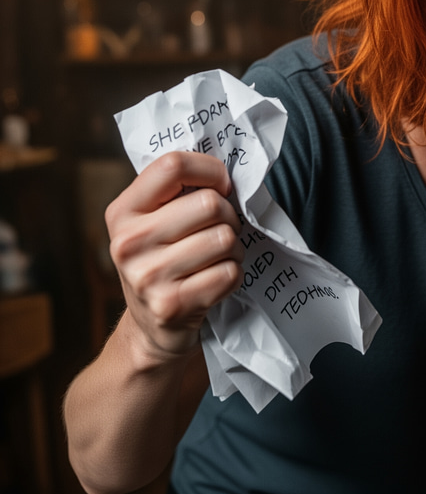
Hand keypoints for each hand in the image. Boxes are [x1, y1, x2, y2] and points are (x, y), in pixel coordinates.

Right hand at [105, 151, 243, 360]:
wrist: (151, 328)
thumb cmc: (164, 260)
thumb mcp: (154, 221)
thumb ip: (178, 192)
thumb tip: (230, 167)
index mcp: (123, 212)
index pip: (172, 165)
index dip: (210, 170)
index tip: (222, 185)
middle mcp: (128, 243)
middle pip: (209, 204)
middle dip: (228, 216)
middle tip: (221, 228)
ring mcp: (147, 277)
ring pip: (224, 238)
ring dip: (233, 247)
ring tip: (218, 256)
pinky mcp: (171, 306)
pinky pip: (229, 272)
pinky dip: (233, 273)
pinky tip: (216, 279)